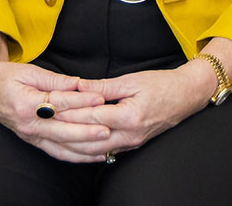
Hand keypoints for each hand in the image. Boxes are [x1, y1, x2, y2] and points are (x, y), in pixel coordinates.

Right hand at [0, 59, 110, 162]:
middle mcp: (28, 125)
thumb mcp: (29, 71)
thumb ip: (55, 80)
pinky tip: (94, 154)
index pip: (58, 103)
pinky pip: (57, 152)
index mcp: (25, 104)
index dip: (80, 100)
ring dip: (84, 147)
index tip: (100, 97)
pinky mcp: (34, 141)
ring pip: (61, 146)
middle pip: (61, 130)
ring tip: (106, 143)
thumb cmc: (7, 77)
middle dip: (86, 131)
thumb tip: (78, 83)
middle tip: (108, 127)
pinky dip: (76, 155)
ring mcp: (31, 136)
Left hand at [57, 63, 215, 156]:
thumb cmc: (161, 84)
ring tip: (53, 134)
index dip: (69, 110)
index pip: (91, 116)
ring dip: (73, 143)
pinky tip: (73, 143)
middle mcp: (129, 135)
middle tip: (45, 121)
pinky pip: (104, 151)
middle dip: (65, 130)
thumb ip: (103, 86)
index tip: (50, 105)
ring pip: (95, 150)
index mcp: (130, 116)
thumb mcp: (132, 80)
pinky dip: (86, 148)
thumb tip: (78, 86)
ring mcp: (131, 144)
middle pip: (89, 138)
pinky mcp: (131, 146)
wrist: (186, 96)